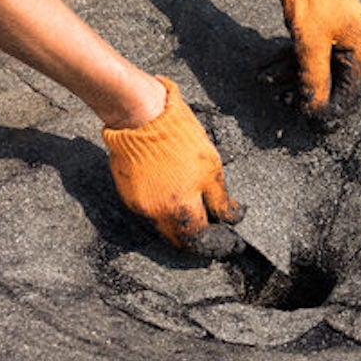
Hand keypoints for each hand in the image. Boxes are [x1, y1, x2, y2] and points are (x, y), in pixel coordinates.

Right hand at [102, 76, 245, 256]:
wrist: (141, 117)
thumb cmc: (180, 138)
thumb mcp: (211, 166)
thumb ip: (221, 199)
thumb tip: (233, 217)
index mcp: (181, 208)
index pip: (198, 241)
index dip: (214, 243)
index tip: (225, 241)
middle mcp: (157, 213)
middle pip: (177, 238)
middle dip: (193, 236)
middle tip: (208, 225)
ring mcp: (139, 205)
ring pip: (162, 223)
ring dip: (176, 218)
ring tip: (188, 199)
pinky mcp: (127, 193)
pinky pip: (147, 208)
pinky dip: (160, 203)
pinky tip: (168, 185)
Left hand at [265, 0, 360, 114]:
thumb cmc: (309, 1)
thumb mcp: (310, 46)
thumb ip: (315, 81)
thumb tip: (316, 112)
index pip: (351, 86)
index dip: (333, 106)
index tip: (317, 125)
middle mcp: (358, 40)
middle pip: (334, 78)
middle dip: (308, 92)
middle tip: (288, 106)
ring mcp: (342, 35)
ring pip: (318, 67)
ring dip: (294, 80)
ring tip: (275, 94)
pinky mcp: (324, 32)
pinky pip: (310, 55)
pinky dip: (291, 65)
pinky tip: (269, 76)